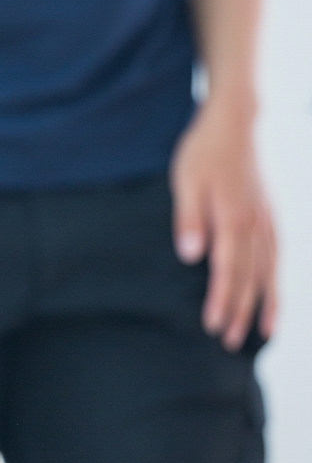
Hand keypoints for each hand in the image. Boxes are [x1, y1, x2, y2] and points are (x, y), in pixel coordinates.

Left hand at [170, 97, 277, 349]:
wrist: (236, 120)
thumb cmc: (204, 150)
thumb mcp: (185, 180)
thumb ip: (189, 219)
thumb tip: (190, 256)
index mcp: (234, 218)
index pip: (228, 271)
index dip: (222, 301)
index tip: (214, 326)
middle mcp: (256, 224)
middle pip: (251, 278)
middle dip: (241, 311)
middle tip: (231, 342)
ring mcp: (267, 220)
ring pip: (271, 270)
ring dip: (267, 302)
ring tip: (265, 332)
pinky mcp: (270, 214)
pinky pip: (278, 255)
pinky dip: (278, 279)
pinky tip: (274, 293)